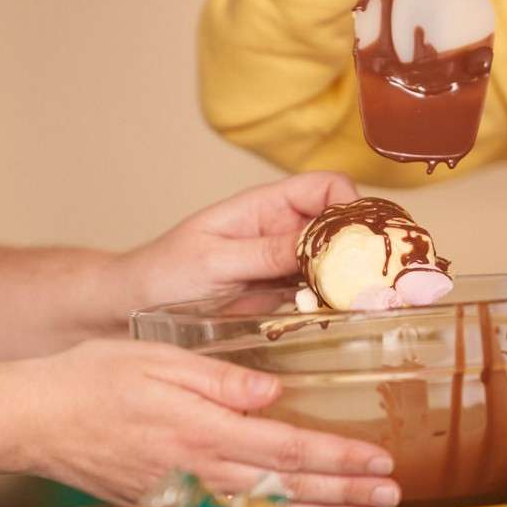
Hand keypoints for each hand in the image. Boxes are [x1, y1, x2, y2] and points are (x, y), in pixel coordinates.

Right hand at [19, 339, 400, 506]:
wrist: (33, 419)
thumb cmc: (91, 379)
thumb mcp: (158, 359)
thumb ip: (220, 379)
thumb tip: (273, 390)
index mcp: (203, 430)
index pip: (289, 449)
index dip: (340, 459)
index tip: (380, 461)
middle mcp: (200, 469)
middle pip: (288, 488)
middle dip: (345, 493)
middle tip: (391, 497)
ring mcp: (183, 492)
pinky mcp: (166, 502)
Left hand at [116, 172, 358, 309]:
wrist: (135, 306)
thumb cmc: (163, 272)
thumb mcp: (213, 261)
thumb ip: (264, 253)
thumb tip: (316, 244)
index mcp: (264, 206)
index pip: (326, 188)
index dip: (349, 207)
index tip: (356, 242)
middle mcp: (281, 230)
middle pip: (340, 226)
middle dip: (360, 248)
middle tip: (371, 282)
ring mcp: (283, 264)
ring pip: (336, 262)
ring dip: (351, 281)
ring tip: (361, 304)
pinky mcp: (280, 296)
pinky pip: (318, 294)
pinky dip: (332, 304)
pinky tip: (335, 318)